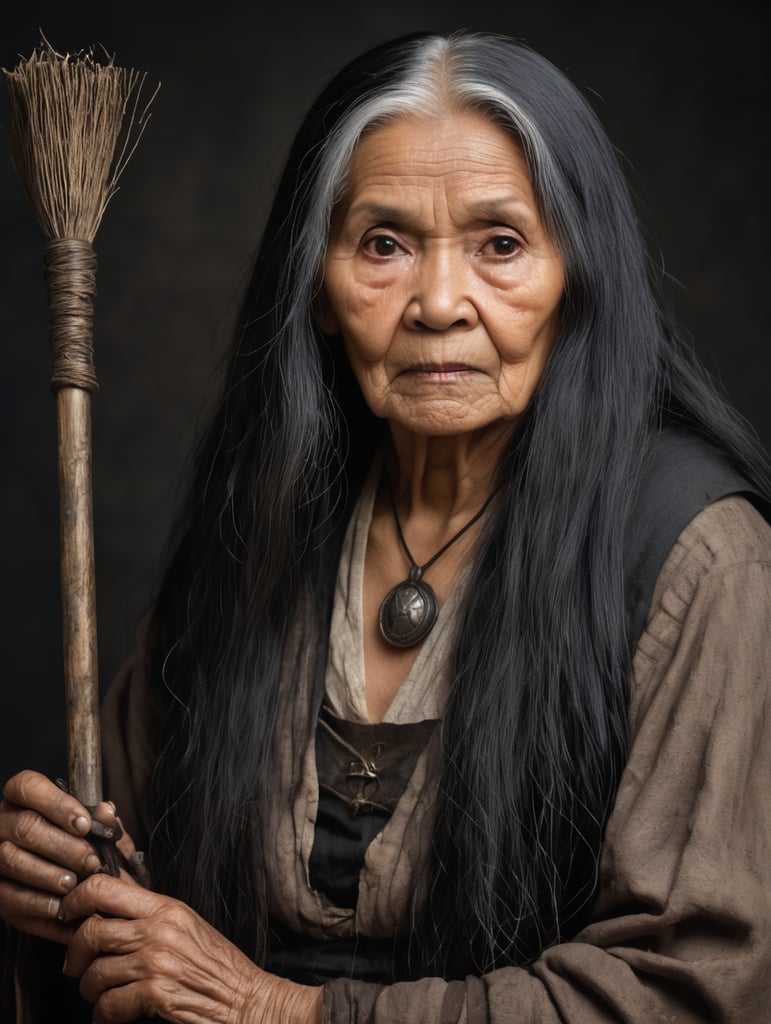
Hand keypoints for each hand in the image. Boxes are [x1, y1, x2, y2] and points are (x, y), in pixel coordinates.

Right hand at [0, 770, 127, 942]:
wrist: (62, 880)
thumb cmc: (77, 845)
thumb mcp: (90, 829)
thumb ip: (99, 819)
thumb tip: (107, 811)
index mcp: (23, 799)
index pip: (28, 786)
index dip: (57, 804)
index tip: (84, 824)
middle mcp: (2, 823)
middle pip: (25, 826)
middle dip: (63, 846)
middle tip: (91, 861)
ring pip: (12, 859)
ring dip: (48, 874)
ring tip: (74, 883)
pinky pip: (7, 895)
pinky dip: (36, 902)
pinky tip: (59, 905)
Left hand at [61, 873, 323, 1023]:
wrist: (246, 1000)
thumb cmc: (216, 966)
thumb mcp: (186, 925)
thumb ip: (150, 915)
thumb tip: (108, 905)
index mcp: (166, 907)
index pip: (104, 886)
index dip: (76, 899)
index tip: (68, 914)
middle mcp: (159, 929)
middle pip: (90, 930)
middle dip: (75, 954)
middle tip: (75, 966)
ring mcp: (157, 961)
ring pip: (94, 972)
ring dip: (90, 990)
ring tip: (101, 995)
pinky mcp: (156, 994)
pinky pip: (107, 1005)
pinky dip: (104, 1016)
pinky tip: (112, 1015)